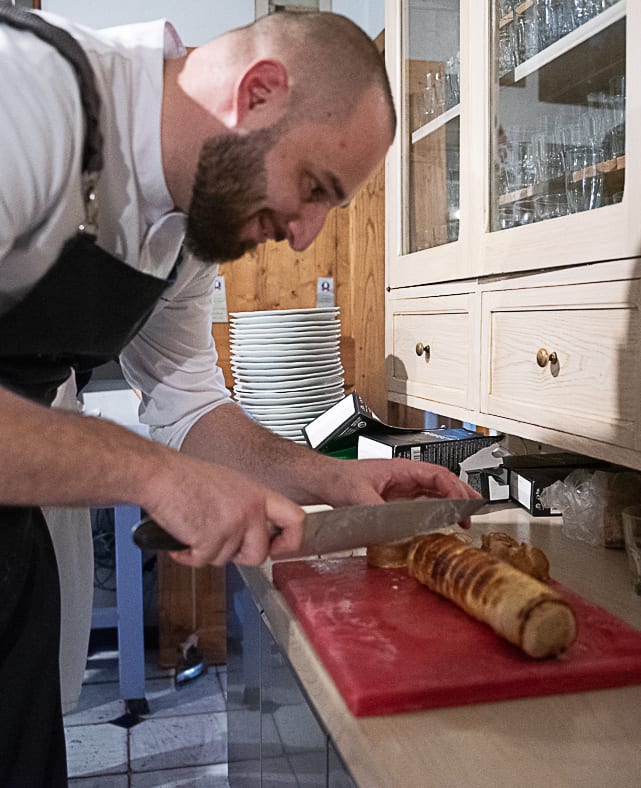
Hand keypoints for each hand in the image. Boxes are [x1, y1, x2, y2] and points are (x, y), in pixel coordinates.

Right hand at [142, 454, 304, 567]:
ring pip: (226, 560)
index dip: (290, 541)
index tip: (278, 548)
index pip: (295, 519)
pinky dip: (188, 555)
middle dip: (238, 557)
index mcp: (258, 493)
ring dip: (206, 552)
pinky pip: (202, 561)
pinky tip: (181, 535)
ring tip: (193, 528)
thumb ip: (247, 508)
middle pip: (260, 553)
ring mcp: (233, 523)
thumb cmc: (185, 477)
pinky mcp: (211, 537)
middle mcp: (250, 508)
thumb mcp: (230, 485)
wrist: (159, 474)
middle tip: (219, 544)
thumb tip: (253, 534)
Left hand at [318, 457, 482, 527]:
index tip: (463, 505)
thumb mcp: (356, 494)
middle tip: (474, 512)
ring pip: (435, 492)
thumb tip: (391, 523)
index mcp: (401, 468)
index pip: (437, 475)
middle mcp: (405, 476)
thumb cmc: (338, 478)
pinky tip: (442, 521)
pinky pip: (423, 503)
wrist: (323, 480)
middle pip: (442, 482)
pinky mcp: (396, 499)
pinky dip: (437, 510)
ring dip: (452, 503)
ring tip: (465, 517)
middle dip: (461, 494)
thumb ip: (375, 509)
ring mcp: (401, 487)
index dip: (454, 489)